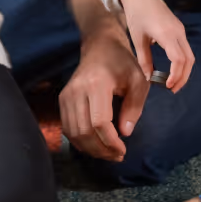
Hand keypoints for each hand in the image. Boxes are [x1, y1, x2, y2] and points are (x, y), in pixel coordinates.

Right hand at [59, 35, 155, 160]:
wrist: (100, 45)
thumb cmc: (122, 63)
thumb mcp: (138, 81)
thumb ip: (134, 107)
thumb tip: (125, 133)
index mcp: (96, 84)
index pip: (99, 122)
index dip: (110, 141)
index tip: (123, 150)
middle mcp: (77, 90)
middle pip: (84, 131)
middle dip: (101, 149)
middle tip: (117, 156)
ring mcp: (66, 95)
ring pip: (73, 133)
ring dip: (90, 148)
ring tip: (108, 153)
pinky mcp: (62, 99)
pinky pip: (68, 127)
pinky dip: (80, 141)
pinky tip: (95, 145)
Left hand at [118, 0, 194, 89]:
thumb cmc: (136, 14)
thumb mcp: (138, 39)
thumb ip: (144, 60)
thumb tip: (149, 78)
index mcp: (167, 34)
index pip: (178, 59)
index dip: (175, 75)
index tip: (167, 86)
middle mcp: (178, 32)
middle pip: (188, 59)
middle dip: (183, 77)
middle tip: (172, 89)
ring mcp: (180, 30)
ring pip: (189, 55)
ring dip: (184, 70)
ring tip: (173, 82)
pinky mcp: (179, 28)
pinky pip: (185, 48)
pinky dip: (182, 61)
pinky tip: (173, 69)